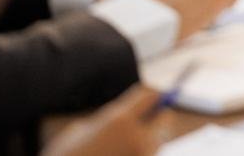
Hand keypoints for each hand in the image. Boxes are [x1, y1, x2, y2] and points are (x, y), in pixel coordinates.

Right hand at [41, 85, 162, 155]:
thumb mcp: (79, 131)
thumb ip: (106, 120)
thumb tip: (126, 116)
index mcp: (120, 120)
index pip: (151, 95)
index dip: (150, 95)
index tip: (147, 98)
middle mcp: (137, 137)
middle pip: (165, 117)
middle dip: (157, 117)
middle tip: (147, 120)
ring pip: (159, 141)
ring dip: (151, 139)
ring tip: (129, 143)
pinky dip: (142, 154)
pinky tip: (124, 154)